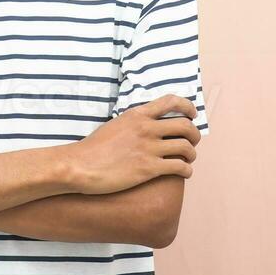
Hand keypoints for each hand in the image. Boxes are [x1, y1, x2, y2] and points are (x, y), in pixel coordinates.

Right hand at [66, 94, 200, 193]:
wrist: (80, 166)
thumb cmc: (94, 148)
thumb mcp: (115, 124)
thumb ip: (134, 122)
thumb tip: (147, 124)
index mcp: (137, 115)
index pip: (171, 101)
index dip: (188, 106)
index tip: (193, 114)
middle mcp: (146, 129)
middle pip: (185, 126)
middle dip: (195, 135)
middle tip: (192, 142)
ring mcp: (148, 149)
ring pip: (186, 148)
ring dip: (192, 154)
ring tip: (188, 160)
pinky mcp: (148, 169)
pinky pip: (180, 167)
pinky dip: (187, 170)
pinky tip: (184, 173)